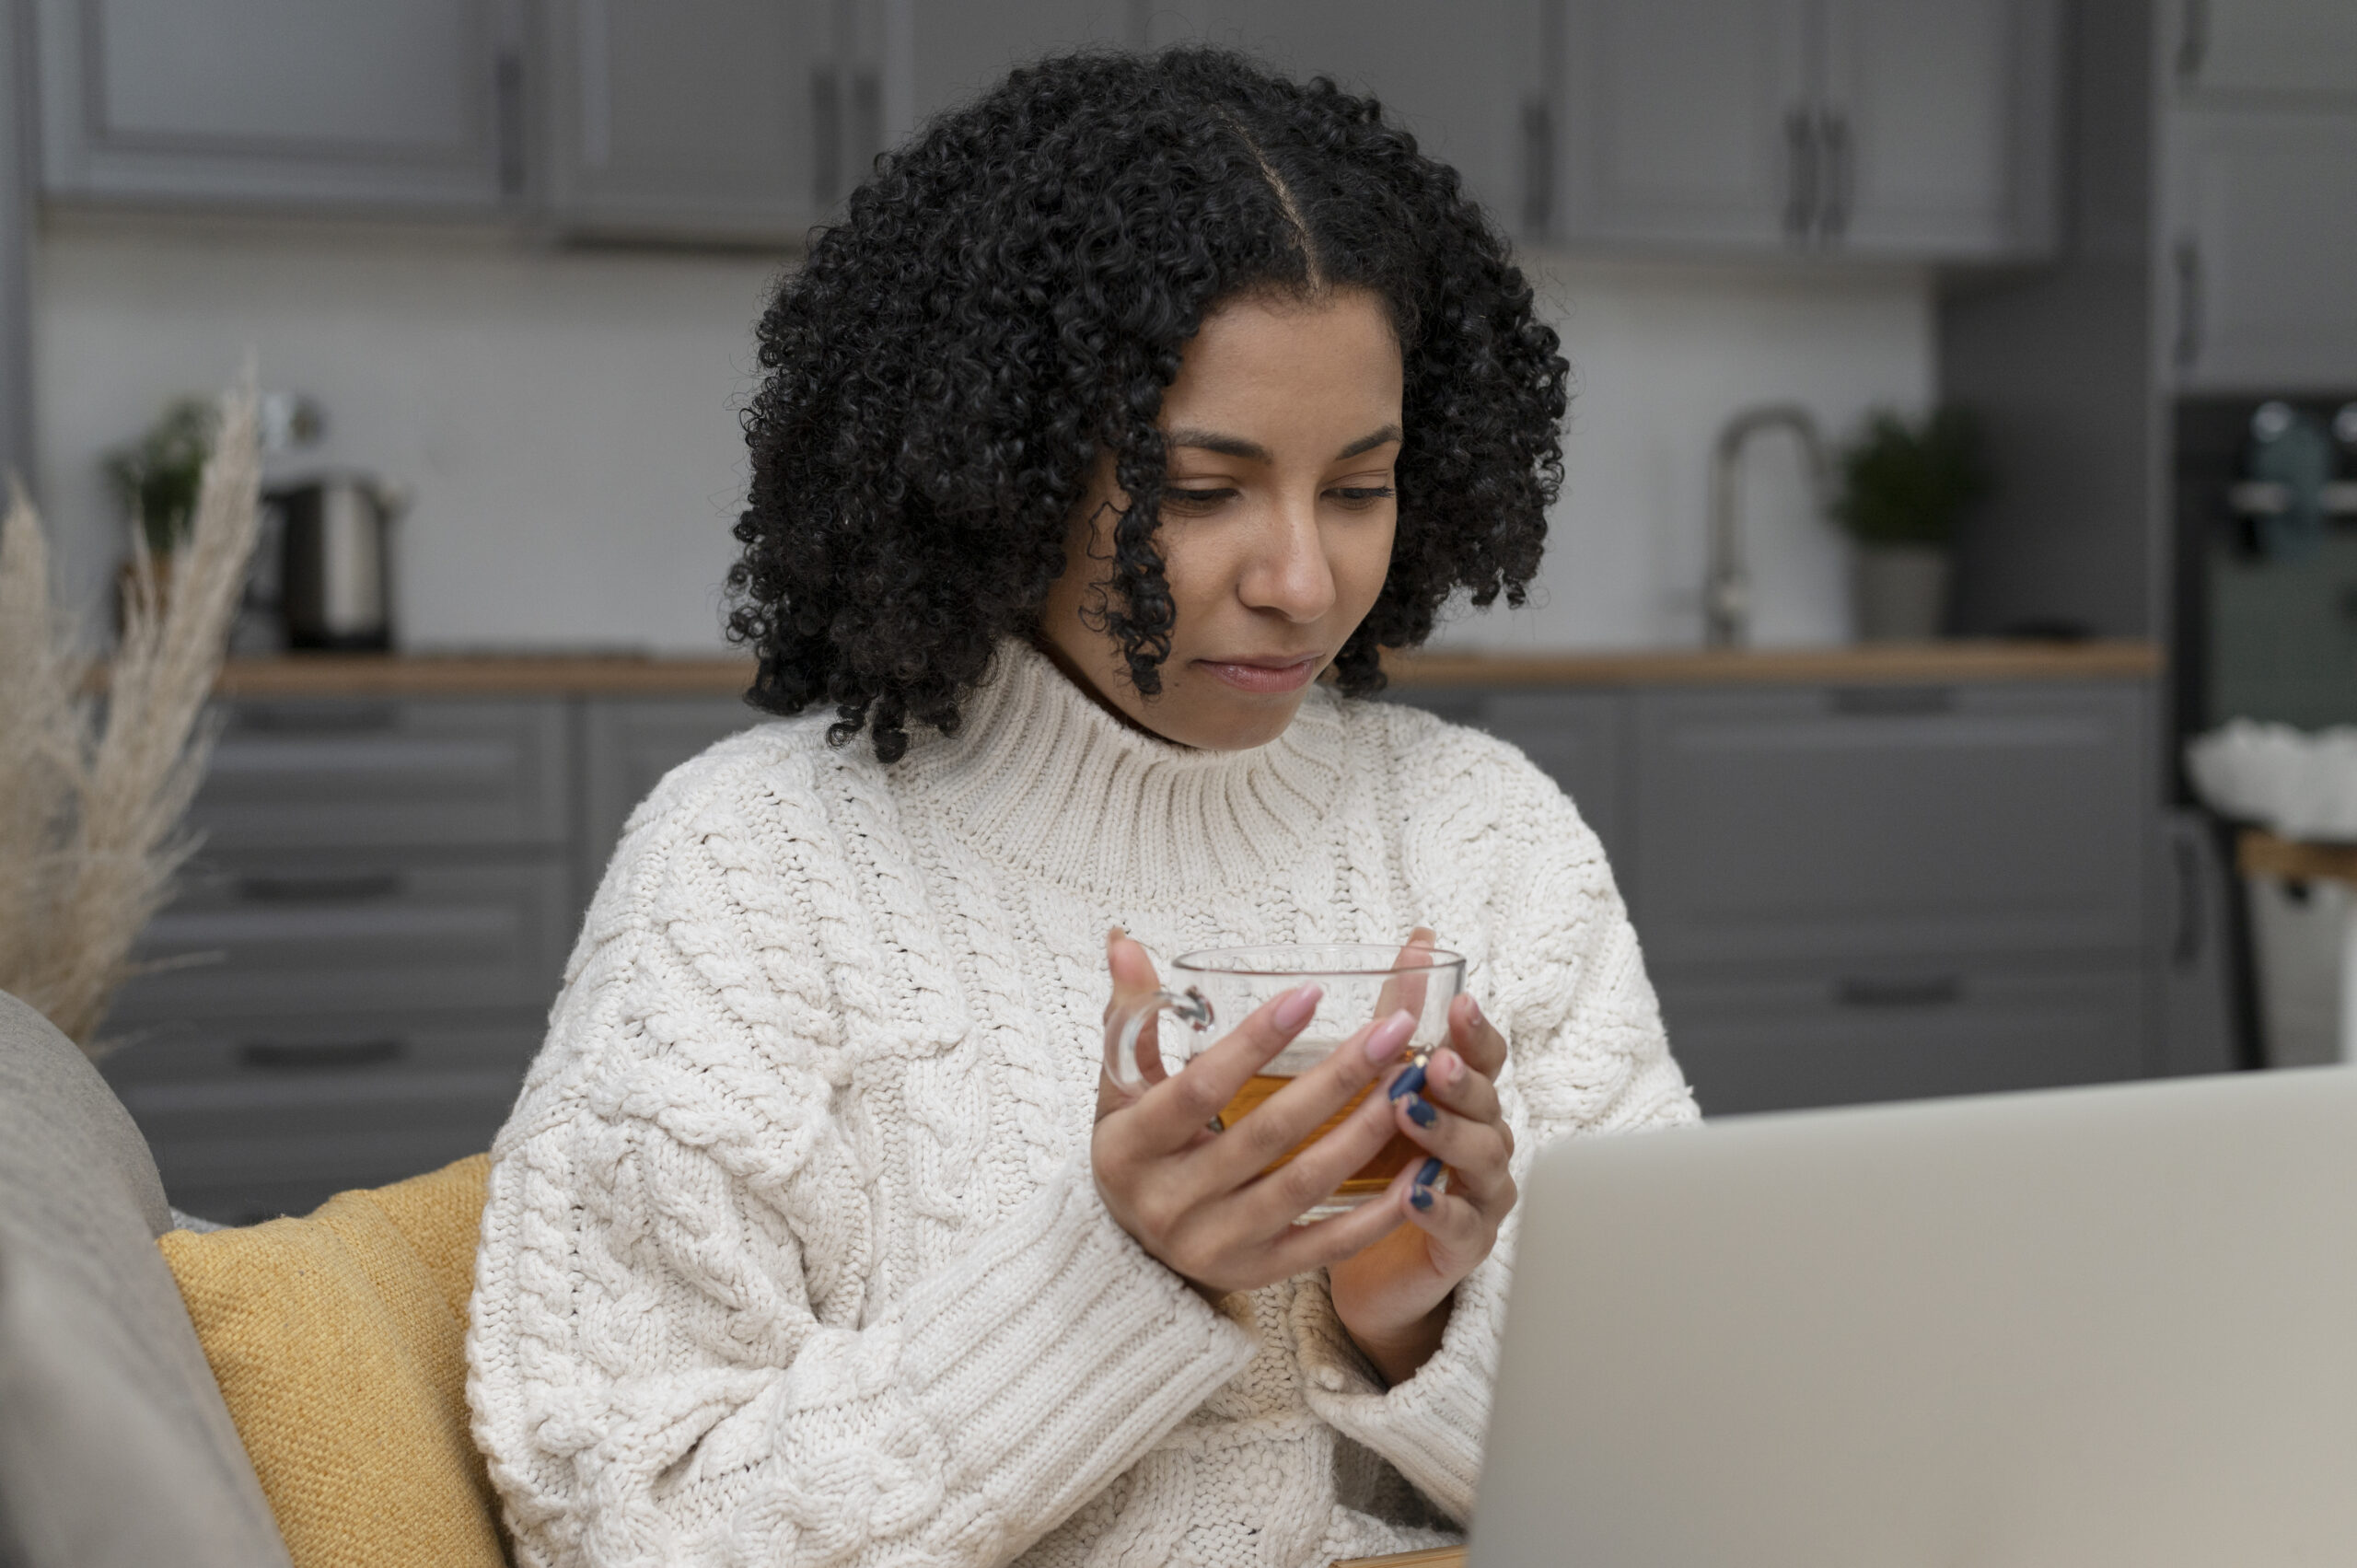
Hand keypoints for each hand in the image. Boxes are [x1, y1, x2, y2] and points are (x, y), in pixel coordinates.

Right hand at [1092, 931, 1412, 1297]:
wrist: (1127, 1248)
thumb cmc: (1135, 1148)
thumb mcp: (1119, 1086)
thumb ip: (1130, 1016)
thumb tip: (1124, 940)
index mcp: (1130, 1148)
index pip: (1201, 1087)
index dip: (1255, 1041)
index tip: (1310, 993)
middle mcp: (1171, 1202)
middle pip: (1268, 1133)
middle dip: (1339, 1077)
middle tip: (1394, 1030)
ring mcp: (1216, 1244)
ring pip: (1305, 1183)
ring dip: (1367, 1131)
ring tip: (1413, 1082)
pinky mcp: (1257, 1273)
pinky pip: (1327, 1244)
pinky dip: (1378, 1211)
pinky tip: (1421, 1170)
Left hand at [1327, 934, 1516, 1385]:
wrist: (1373, 1261)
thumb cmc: (1385, 1162)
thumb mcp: (1387, 1081)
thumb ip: (1403, 1014)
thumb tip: (1418, 938)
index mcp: (1467, 1095)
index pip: (1485, 1055)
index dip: (1475, 1030)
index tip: (1458, 1002)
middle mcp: (1484, 1138)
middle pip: (1487, 1101)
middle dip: (1462, 1079)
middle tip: (1434, 1061)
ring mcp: (1481, 1192)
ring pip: (1479, 1157)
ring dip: (1447, 1135)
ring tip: (1409, 1117)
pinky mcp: (1466, 1244)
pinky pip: (1459, 1224)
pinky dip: (1439, 1209)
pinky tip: (1414, 1197)